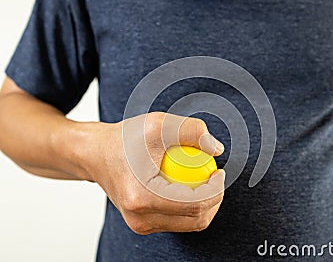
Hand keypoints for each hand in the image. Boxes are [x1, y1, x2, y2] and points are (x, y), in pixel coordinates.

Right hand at [83, 112, 224, 234]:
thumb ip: (191, 131)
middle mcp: (140, 218)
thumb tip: (216, 148)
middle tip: (216, 177)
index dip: (216, 190)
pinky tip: (189, 186)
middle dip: (215, 200)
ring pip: (189, 224)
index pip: (195, 204)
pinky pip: (178, 221)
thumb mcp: (158, 124)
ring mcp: (140, 225)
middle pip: (196, 220)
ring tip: (205, 181)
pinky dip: (190, 206)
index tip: (219, 171)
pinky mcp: (142, 224)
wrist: (95, 154)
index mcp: (142, 197)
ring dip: (204, 204)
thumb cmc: (124, 139)